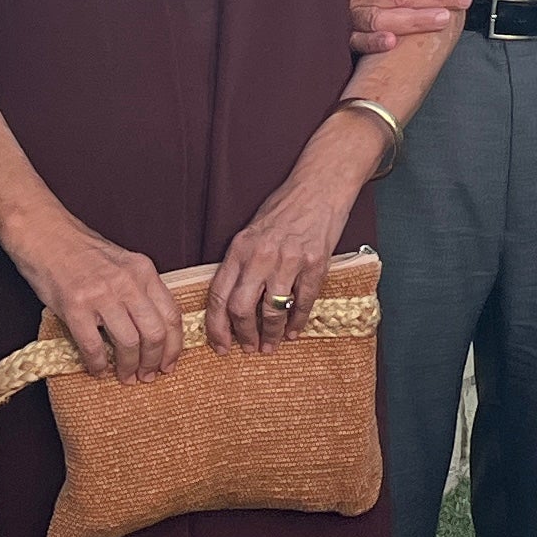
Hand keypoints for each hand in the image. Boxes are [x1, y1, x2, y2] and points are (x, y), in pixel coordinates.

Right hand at [18, 222, 178, 380]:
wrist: (43, 233)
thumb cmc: (79, 250)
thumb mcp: (121, 262)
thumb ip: (139, 288)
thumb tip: (151, 326)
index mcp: (143, 270)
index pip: (171, 315)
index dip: (173, 346)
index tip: (169, 363)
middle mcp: (127, 282)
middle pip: (155, 333)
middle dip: (154, 361)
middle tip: (148, 376)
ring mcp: (101, 294)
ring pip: (129, 343)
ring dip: (129, 367)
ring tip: (125, 377)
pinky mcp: (75, 306)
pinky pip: (94, 346)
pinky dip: (98, 364)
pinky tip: (97, 369)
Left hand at [212, 129, 365, 353]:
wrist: (319, 187)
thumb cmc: (284, 209)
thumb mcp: (251, 231)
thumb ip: (240, 263)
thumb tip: (230, 301)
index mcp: (240, 248)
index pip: (219, 294)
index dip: (216, 326)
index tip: (219, 345)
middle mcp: (261, 256)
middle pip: (241, 308)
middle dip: (242, 335)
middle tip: (247, 349)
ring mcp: (289, 261)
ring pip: (272, 311)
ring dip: (271, 334)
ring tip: (271, 345)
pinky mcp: (314, 264)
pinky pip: (303, 302)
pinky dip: (297, 322)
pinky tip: (294, 331)